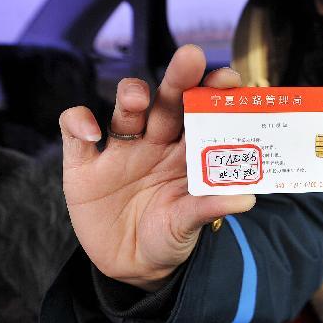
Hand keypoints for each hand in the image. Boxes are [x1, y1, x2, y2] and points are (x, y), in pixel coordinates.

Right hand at [58, 45, 255, 291]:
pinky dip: (78, 123)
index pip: (202, 112)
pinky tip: (89, 131)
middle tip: (190, 57)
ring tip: (137, 99)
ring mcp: (119, 151)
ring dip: (130, 96)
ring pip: (125, 111)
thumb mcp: (188, 226)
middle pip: (167, 101)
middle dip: (178, 78)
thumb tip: (248, 198)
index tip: (230, 78)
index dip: (214, 92)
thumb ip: (210, 208)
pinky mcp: (83, 166)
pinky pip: (75, 134)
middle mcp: (155, 142)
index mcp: (186, 151)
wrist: (130, 266)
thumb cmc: (168, 236)